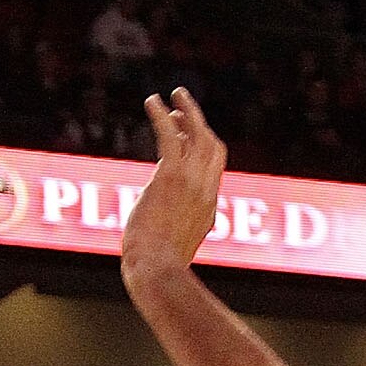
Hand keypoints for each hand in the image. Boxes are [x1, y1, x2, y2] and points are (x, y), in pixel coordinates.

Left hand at [122, 85, 226, 292]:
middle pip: (212, 145)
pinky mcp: (171, 176)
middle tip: (182, 107)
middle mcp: (205, 191)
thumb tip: (162, 244)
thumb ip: (174, 238)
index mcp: (208, 209)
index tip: (187, 137)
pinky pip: (170, 135)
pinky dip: (162, 115)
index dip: (203, 149)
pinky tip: (152, 102)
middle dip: (199, 123)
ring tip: (172, 94)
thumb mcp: (174, 251)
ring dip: (186, 110)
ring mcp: (191, 182)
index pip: (213, 169)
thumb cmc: (158, 269)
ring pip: (197, 134)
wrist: (156, 271)